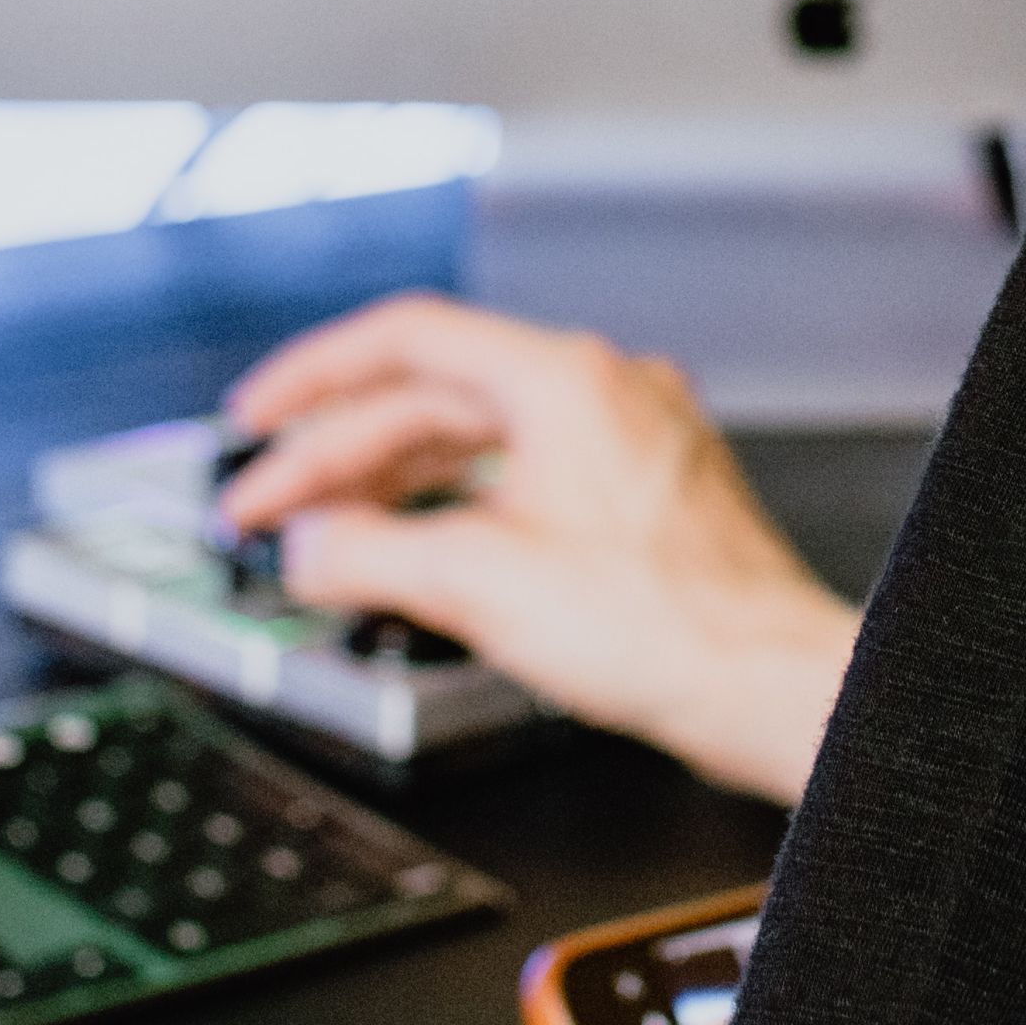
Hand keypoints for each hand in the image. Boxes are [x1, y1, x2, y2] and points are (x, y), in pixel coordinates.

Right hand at [217, 293, 859, 807]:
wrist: (768, 685)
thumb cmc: (665, 628)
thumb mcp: (478, 585)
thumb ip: (368, 554)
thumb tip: (305, 546)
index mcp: (565, 378)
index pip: (407, 338)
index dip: (313, 378)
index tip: (257, 418)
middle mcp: (604, 389)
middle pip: (438, 396)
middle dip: (342, 454)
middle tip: (268, 505)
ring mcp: (631, 438)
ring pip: (483, 439)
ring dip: (397, 484)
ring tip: (328, 537)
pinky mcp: (644, 492)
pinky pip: (526, 476)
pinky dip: (460, 507)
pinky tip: (422, 550)